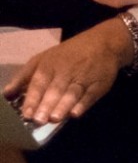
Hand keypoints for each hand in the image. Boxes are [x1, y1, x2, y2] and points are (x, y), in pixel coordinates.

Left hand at [3, 18, 133, 125]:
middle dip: (47, 105)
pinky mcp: (100, 83)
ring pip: (73, 92)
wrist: (103, 42)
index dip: (32, 98)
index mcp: (50, 65)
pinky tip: (76, 113)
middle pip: (56, 89)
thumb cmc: (67, 54)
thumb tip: (7, 95)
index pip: (39, 83)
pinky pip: (91, 95)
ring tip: (55, 119)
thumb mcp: (42, 59)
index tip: (26, 114)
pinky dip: (84, 104)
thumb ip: (24, 77)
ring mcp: (85, 77)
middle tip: (39, 120)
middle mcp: (67, 71)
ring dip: (64, 105)